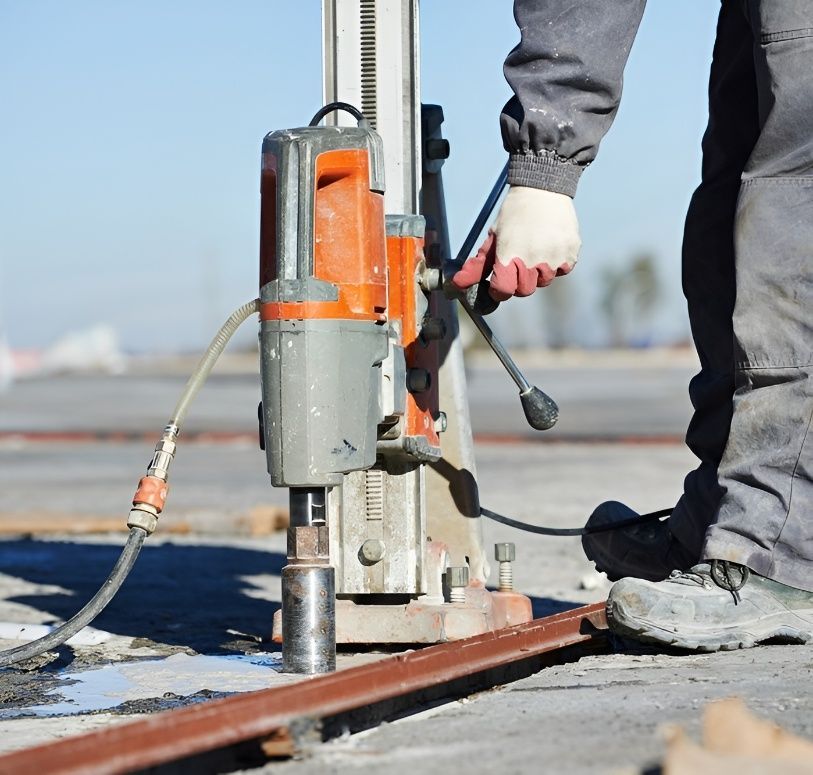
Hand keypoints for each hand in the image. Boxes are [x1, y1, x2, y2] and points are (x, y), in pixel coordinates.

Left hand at [452, 186, 580, 300]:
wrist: (544, 188)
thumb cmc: (514, 213)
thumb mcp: (493, 237)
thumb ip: (477, 265)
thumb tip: (458, 284)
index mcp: (510, 255)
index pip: (503, 291)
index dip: (498, 289)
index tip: (499, 279)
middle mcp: (533, 260)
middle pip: (524, 291)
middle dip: (518, 281)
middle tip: (518, 260)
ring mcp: (555, 258)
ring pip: (544, 281)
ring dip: (538, 271)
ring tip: (535, 248)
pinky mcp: (571, 253)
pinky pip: (562, 270)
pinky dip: (555, 263)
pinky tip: (549, 245)